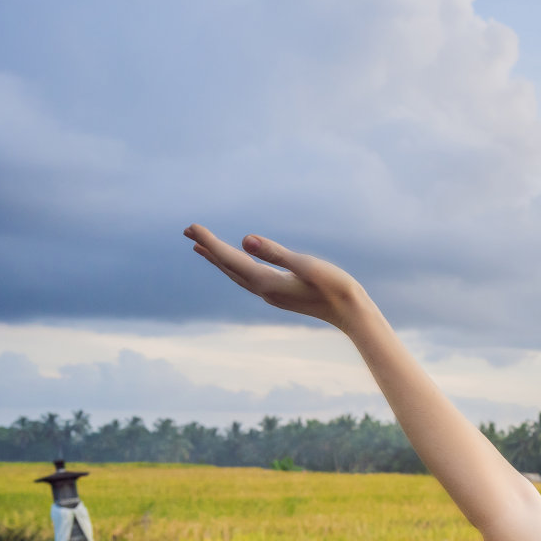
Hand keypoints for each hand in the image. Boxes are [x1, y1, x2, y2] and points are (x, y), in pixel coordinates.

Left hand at [182, 224, 370, 330]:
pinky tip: (236, 263)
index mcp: (267, 282)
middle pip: (228, 267)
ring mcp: (272, 295)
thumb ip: (276, 253)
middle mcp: (264, 291)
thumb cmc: (336, 287)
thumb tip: (245, 241)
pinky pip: (248, 278)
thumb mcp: (307, 265)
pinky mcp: (280, 295)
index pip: (231, 259)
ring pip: (236, 275)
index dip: (210, 242)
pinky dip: (235, 267)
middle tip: (188, 232)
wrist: (352, 313)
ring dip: (219, 260)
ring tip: (201, 248)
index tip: (192, 227)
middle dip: (208, 249)